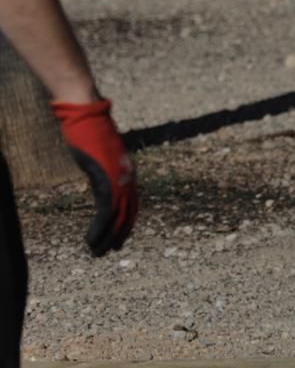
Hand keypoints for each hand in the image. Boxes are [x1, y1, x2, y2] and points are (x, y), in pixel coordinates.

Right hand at [51, 99, 136, 256]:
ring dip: (107, 237)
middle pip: (128, 213)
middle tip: (111, 251)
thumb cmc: (91, 130)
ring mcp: (119, 179)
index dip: (127, 222)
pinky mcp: (106, 180)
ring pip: (117, 217)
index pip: (132, 204)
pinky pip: (105, 211)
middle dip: (120, 234)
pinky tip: (92, 240)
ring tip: (98, 252)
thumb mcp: (101, 154)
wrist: (88, 115)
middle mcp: (128, 178)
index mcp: (128, 173)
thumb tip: (101, 174)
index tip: (120, 237)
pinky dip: (99, 228)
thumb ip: (105, 168)